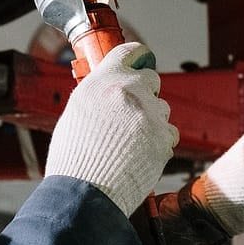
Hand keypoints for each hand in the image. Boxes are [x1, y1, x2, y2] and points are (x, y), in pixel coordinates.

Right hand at [45, 42, 178, 215]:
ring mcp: (148, 114)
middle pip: (151, 79)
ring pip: (162, 108)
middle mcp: (127, 91)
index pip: (129, 52)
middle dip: (145, 93)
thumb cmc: (74, 158)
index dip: (139, 55)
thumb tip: (109, 90)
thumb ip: (97, 95)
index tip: (143, 59)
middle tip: (131, 114)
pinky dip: (159, 142)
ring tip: (131, 142)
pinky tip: (140, 155)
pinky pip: (169, 133)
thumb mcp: (76, 113)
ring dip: (152, 120)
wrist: (85, 192)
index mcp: (102, 81)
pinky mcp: (163, 137)